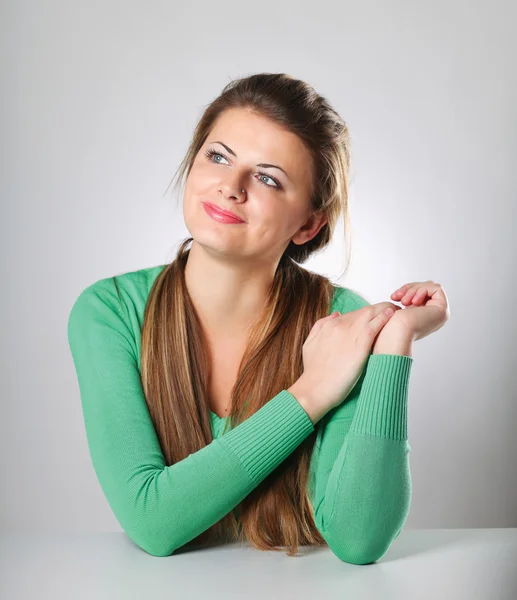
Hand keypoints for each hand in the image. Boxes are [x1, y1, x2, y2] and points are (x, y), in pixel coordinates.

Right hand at [288, 301, 400, 423]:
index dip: (367, 314)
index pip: (354, 314)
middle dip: (379, 309)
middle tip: (393, 311)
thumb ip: (320, 326)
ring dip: (386, 310)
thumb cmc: (313, 372)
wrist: (315, 388)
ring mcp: (350, 332)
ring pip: (372, 313)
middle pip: (365, 310)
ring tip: (397, 311)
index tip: (377, 317)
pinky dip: (385, 317)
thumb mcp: (309, 344)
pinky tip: (393, 315)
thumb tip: (336, 314)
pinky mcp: (360, 344)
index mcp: (329, 325)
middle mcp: (340, 324)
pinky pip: (376, 324)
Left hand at [386, 280, 449, 341]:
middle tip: (398, 298)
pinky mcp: (443, 310)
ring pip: (429, 287)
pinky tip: (414, 302)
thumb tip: (417, 290)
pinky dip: (422, 290)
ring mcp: (440, 314)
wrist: (395, 332)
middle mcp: (434, 316)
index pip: (420, 293)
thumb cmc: (392, 324)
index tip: (394, 297)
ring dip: (413, 290)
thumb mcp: (401, 307)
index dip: (407, 290)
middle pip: (425, 289)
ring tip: (404, 301)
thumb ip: (411, 298)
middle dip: (410, 289)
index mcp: (424, 317)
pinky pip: (436, 288)